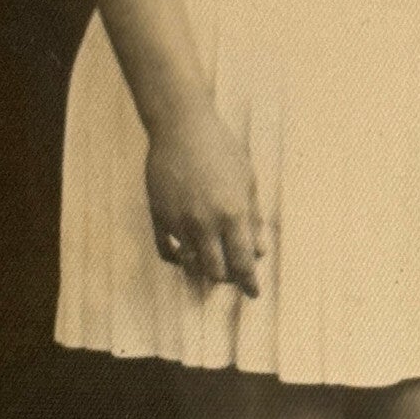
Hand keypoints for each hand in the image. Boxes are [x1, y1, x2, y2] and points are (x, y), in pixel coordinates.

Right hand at [145, 105, 265, 297]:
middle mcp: (205, 223)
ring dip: (203, 270)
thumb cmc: (220, 149)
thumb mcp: (248, 180)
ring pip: (192, 265)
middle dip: (227, 278)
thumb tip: (260, 252)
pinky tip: (186, 254)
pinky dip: (178, 258)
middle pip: (217, 272)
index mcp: (232, 214)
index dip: (250, 283)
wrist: (181, 125)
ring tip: (210, 265)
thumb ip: (254, 218)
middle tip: (232, 275)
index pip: (243, 264)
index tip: (253, 294)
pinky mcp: (159, 216)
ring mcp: (179, 221)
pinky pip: (167, 251)